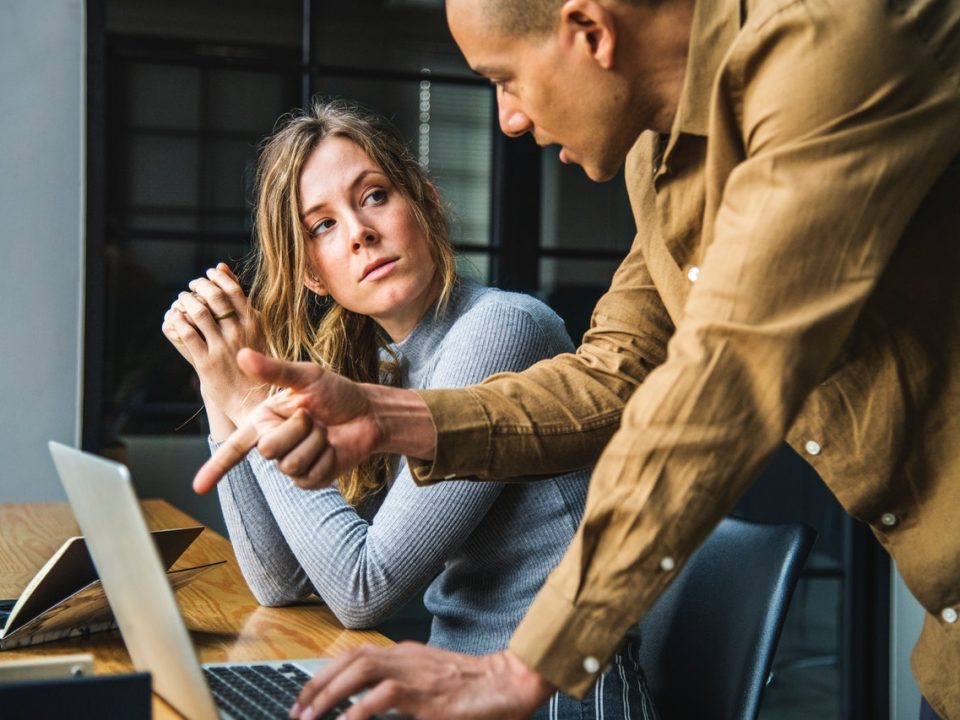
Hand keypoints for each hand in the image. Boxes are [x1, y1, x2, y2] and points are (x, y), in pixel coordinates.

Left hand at [161, 263, 267, 424]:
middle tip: (192, 284)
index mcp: (255, 324)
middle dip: (200, 285)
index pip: (234, 290)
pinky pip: (187, 334)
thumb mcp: (256, 331)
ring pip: (199, 313)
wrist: (253, 400)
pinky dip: (178, 321)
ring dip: (186, 300)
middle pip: (215, 297)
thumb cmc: (256, 363)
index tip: (209, 274)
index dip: (218, 278)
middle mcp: (239, 333)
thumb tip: (224, 269)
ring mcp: (222, 348)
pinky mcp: (206, 363)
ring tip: (182, 298)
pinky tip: (176, 317)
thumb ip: (241, 303)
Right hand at [193, 349, 385, 493]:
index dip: (215, 468)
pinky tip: (333, 448)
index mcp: (264, 420)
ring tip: (324, 431)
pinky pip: (310, 476)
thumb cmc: (337, 392)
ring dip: (315, 443)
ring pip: (290, 464)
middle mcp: (274, 443)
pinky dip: (326, 458)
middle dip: (297, 429)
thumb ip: (274, 370)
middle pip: (268, 449)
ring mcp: (292, 464)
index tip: (197, 487)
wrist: (368, 413)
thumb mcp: (307, 376)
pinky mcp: (311, 479)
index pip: (234, 447)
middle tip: (313, 417)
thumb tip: (241, 355)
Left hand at [290, 644, 553, 719]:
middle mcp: (406, 657)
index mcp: (406, 654)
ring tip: (310, 718)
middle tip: (297, 711)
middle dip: (318, 684)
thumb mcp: (432, 683)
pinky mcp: (426, 694)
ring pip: (361, 670)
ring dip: (330, 693)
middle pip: (350, 659)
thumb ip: (403, 690)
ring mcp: (415, 672)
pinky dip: (358, 710)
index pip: (355, 655)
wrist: (509, 683)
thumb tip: (370, 707)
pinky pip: (383, 696)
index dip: (326, 673)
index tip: (306, 697)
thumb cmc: (475, 688)